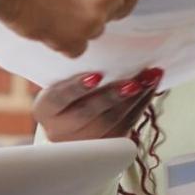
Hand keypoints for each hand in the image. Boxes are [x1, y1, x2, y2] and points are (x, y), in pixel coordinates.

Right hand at [32, 69, 160, 141]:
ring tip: (149, 78)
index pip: (58, 98)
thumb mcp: (57, 81)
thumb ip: (68, 69)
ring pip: (112, 122)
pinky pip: (128, 124)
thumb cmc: (63, 93)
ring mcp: (84, 141)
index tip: (95, 76)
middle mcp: (61, 130)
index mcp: (44, 111)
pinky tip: (150, 87)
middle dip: (113, 96)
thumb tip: (95, 49)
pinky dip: (142, 103)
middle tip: (133, 82)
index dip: (76, 88)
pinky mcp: (107, 145)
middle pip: (88, 113)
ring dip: (135, 98)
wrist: (68, 122)